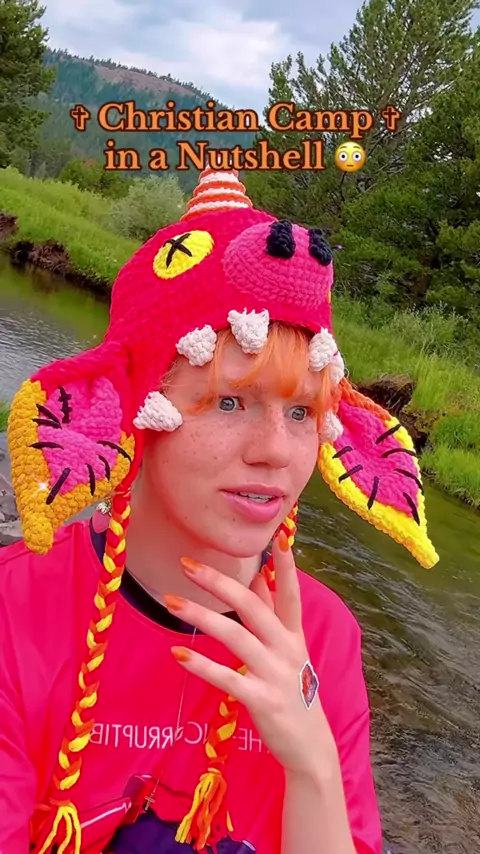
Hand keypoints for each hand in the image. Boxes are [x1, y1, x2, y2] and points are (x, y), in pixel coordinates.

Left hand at [164, 531, 338, 776]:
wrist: (310, 747)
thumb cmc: (293, 691)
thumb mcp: (288, 650)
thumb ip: (272, 615)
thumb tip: (258, 576)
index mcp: (293, 635)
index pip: (290, 593)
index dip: (285, 565)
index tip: (279, 535)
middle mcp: (287, 649)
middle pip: (254, 607)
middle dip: (221, 583)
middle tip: (188, 565)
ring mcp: (276, 675)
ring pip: (238, 637)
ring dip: (203, 616)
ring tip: (172, 601)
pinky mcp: (263, 700)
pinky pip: (229, 678)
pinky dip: (203, 665)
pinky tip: (178, 653)